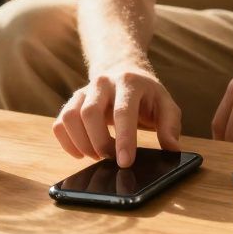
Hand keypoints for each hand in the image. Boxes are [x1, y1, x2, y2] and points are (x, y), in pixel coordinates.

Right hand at [53, 63, 181, 167]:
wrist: (123, 70)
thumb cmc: (147, 94)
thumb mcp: (166, 105)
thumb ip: (170, 125)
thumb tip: (172, 149)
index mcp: (129, 82)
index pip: (123, 112)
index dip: (123, 139)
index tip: (125, 163)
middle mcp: (103, 83)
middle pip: (90, 113)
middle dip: (99, 143)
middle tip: (112, 160)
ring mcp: (84, 91)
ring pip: (70, 117)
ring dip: (82, 143)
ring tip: (98, 155)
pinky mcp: (72, 101)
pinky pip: (60, 123)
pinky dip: (67, 142)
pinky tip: (82, 152)